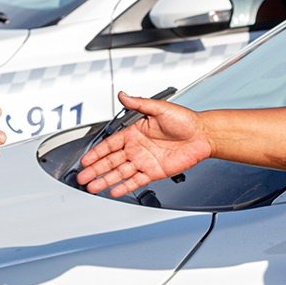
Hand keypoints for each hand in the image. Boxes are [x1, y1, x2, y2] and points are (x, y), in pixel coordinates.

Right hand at [77, 91, 211, 197]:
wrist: (203, 135)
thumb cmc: (185, 120)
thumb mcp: (159, 107)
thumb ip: (139, 103)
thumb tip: (123, 94)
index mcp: (135, 132)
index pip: (110, 144)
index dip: (97, 152)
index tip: (85, 159)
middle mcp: (137, 148)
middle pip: (111, 161)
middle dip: (95, 169)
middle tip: (82, 177)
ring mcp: (144, 161)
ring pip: (120, 173)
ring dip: (105, 180)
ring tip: (92, 187)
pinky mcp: (154, 172)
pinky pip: (136, 180)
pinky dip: (125, 186)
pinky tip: (114, 190)